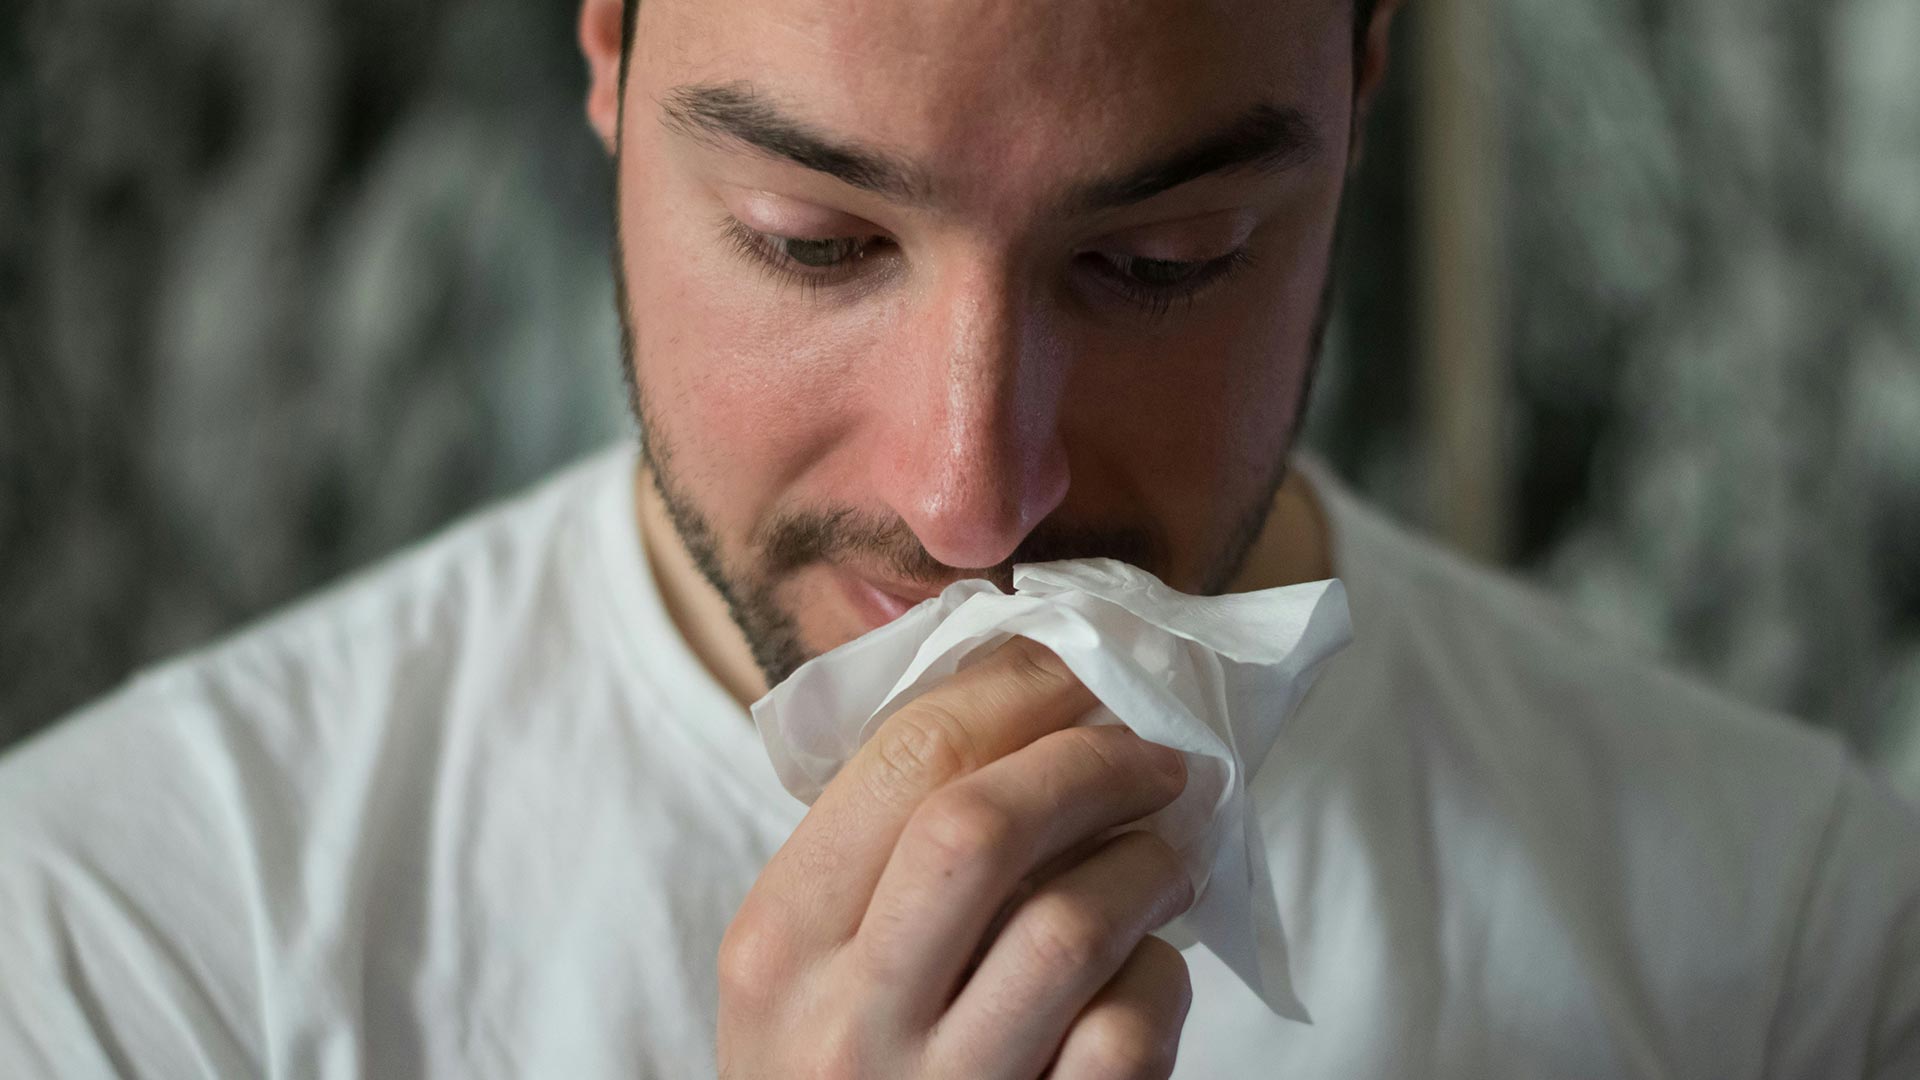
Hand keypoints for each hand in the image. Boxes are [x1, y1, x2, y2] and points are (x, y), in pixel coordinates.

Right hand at [718, 636, 1195, 1078]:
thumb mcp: (807, 973)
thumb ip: (878, 856)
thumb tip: (1025, 699)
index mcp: (778, 943)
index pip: (904, 759)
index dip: (1017, 689)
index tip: (1082, 668)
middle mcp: (841, 1019)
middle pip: (982, 826)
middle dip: (1091, 761)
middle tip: (1155, 752)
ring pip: (1070, 925)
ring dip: (1148, 864)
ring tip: (1173, 849)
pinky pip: (1124, 1033)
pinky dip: (1158, 982)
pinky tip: (1149, 971)